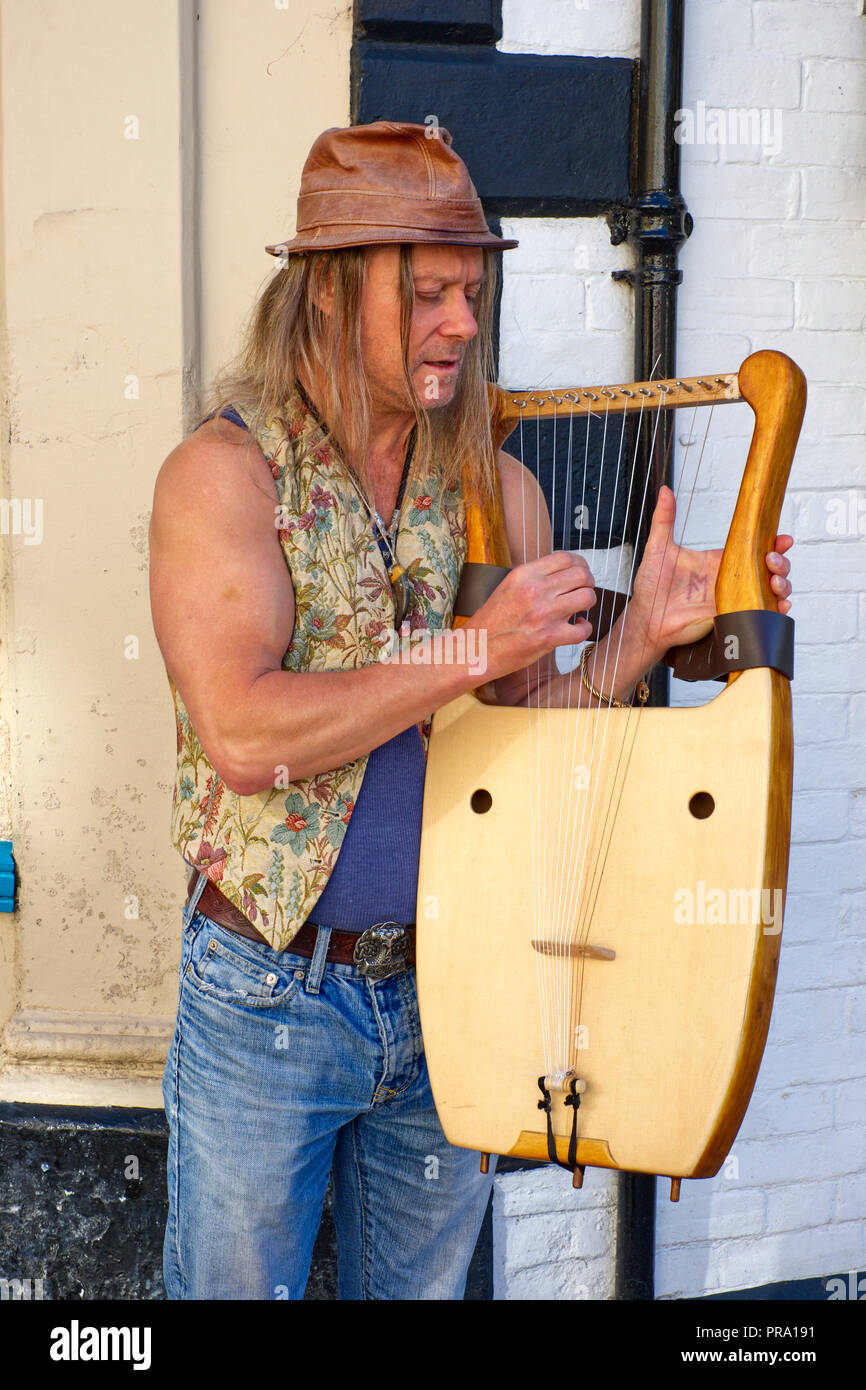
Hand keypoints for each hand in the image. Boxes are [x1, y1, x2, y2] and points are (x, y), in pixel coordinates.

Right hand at [466, 551, 596, 679]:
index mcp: (524, 575)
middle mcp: (535, 590)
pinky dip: (584, 629)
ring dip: (588, 603)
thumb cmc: (492, 620)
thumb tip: (562, 573)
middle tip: (583, 590)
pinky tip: (576, 628)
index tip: (581, 572)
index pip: (566, 558)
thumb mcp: (508, 586)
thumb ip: (534, 578)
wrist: (477, 648)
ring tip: (579, 609)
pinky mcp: (549, 638)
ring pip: (587, 597)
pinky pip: (582, 630)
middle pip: (582, 575)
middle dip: (588, 582)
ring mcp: (543, 614)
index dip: (580, 564)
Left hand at [628, 486, 792, 654]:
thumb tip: (664, 491)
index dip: (772, 541)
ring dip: (782, 584)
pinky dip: (775, 610)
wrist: (646, 618)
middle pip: (769, 567)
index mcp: (718, 560)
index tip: (782, 538)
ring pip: (770, 590)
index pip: (753, 547)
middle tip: (771, 559)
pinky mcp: (731, 616)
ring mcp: (733, 598)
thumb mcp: (658, 548)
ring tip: (774, 582)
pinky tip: (779, 605)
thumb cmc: (651, 586)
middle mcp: (730, 579)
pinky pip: (760, 614)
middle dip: (780, 562)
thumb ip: (664, 519)